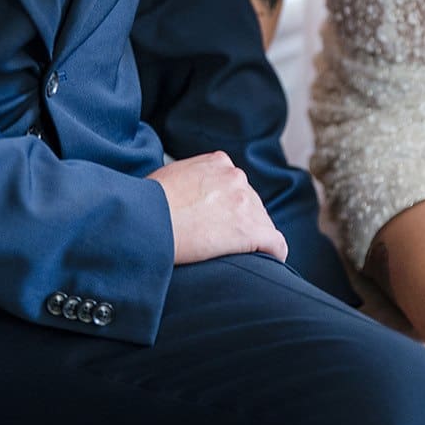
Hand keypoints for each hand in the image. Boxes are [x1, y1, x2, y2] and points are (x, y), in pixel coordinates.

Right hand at [148, 152, 288, 266]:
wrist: (148, 223)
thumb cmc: (148, 204)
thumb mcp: (171, 175)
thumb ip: (192, 177)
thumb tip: (191, 192)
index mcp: (218, 163)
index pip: (236, 185)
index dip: (229, 205)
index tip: (219, 221)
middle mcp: (236, 178)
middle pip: (251, 203)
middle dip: (240, 221)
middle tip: (222, 242)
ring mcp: (245, 203)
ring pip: (263, 223)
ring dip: (253, 238)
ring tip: (236, 255)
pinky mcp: (251, 231)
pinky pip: (276, 244)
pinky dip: (273, 253)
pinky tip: (268, 261)